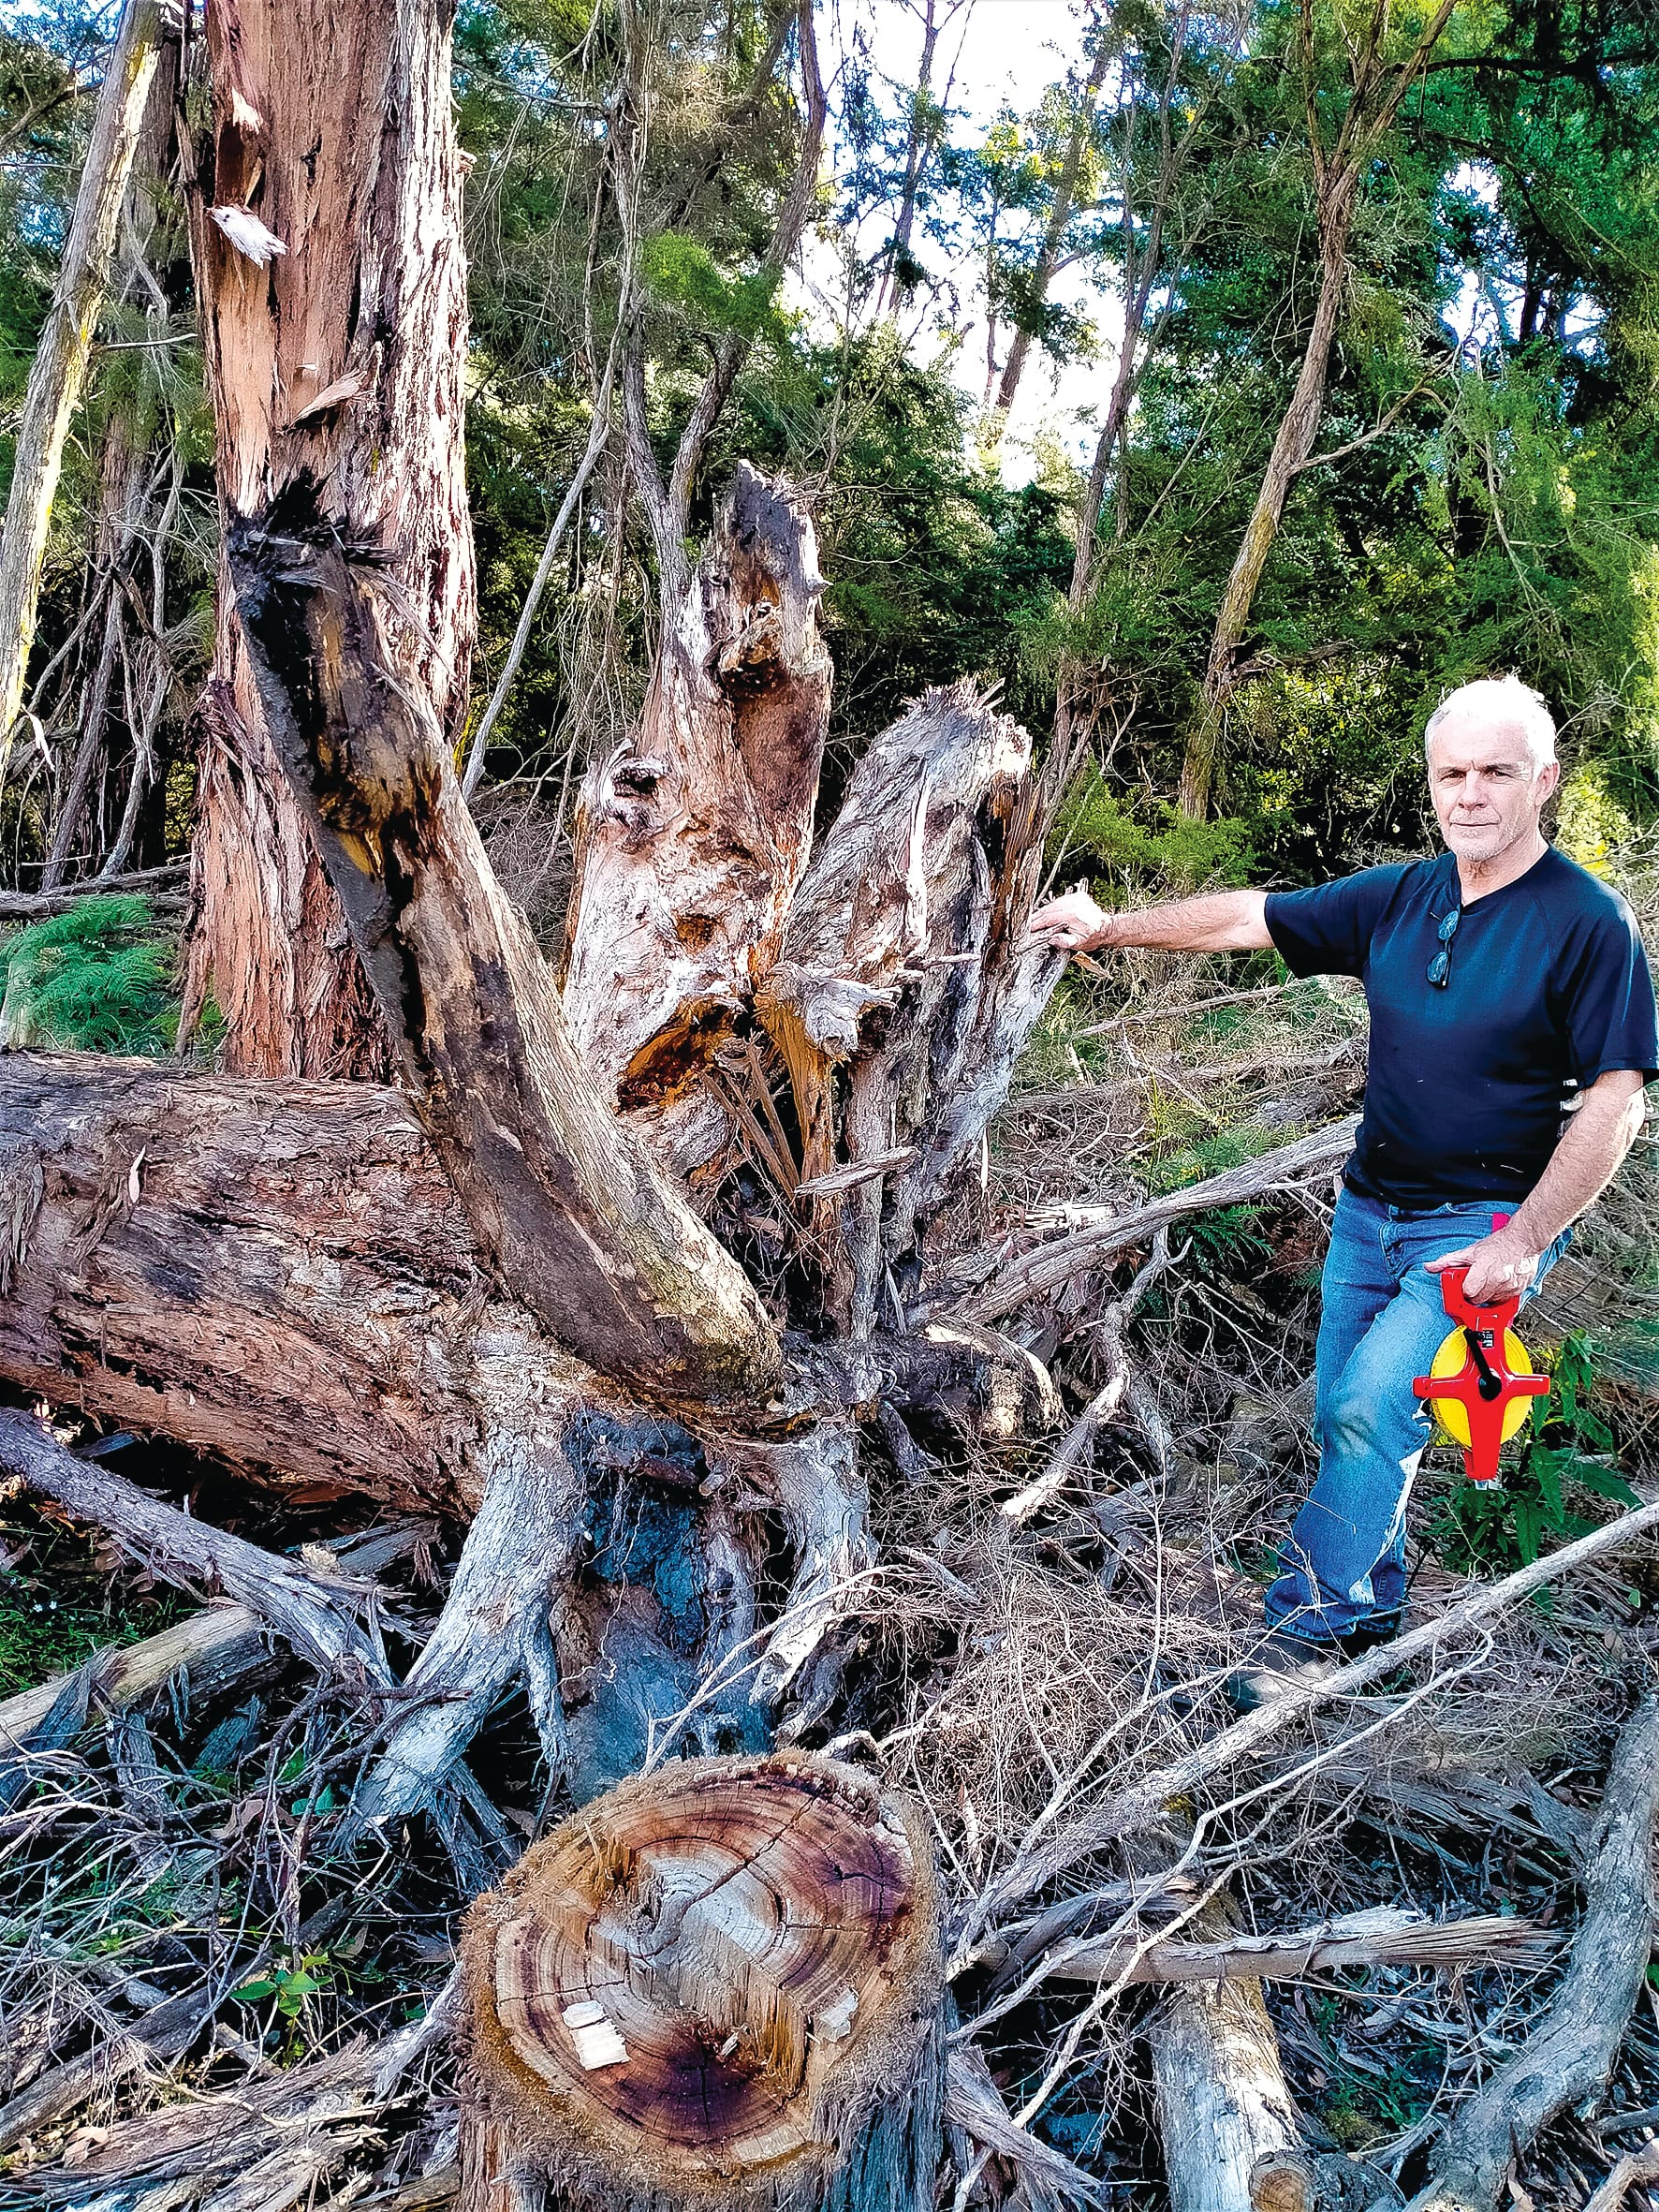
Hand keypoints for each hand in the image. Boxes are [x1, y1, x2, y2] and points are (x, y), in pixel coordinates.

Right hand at [1024, 888, 1109, 954]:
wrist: (1106, 928)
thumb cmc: (1093, 937)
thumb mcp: (1079, 944)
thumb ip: (1065, 941)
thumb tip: (1052, 939)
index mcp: (1072, 915)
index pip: (1048, 917)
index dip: (1036, 923)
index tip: (1029, 929)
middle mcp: (1073, 904)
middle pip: (1048, 909)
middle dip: (1037, 917)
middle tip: (1028, 924)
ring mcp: (1075, 898)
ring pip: (1052, 904)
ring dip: (1043, 912)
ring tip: (1036, 920)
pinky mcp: (1077, 896)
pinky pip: (1059, 901)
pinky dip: (1052, 907)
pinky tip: (1049, 914)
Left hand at [1424, 1228, 1540, 1304]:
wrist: (1524, 1240)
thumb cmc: (1499, 1244)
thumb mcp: (1470, 1251)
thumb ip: (1448, 1261)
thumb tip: (1431, 1266)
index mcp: (1485, 1270)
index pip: (1468, 1293)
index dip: (1462, 1291)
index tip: (1462, 1287)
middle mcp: (1499, 1280)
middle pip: (1478, 1300)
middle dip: (1473, 1294)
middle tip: (1474, 1284)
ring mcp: (1510, 1287)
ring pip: (1491, 1303)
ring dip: (1487, 1296)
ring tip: (1488, 1281)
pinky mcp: (1519, 1291)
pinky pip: (1504, 1302)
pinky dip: (1499, 1296)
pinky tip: (1498, 1285)